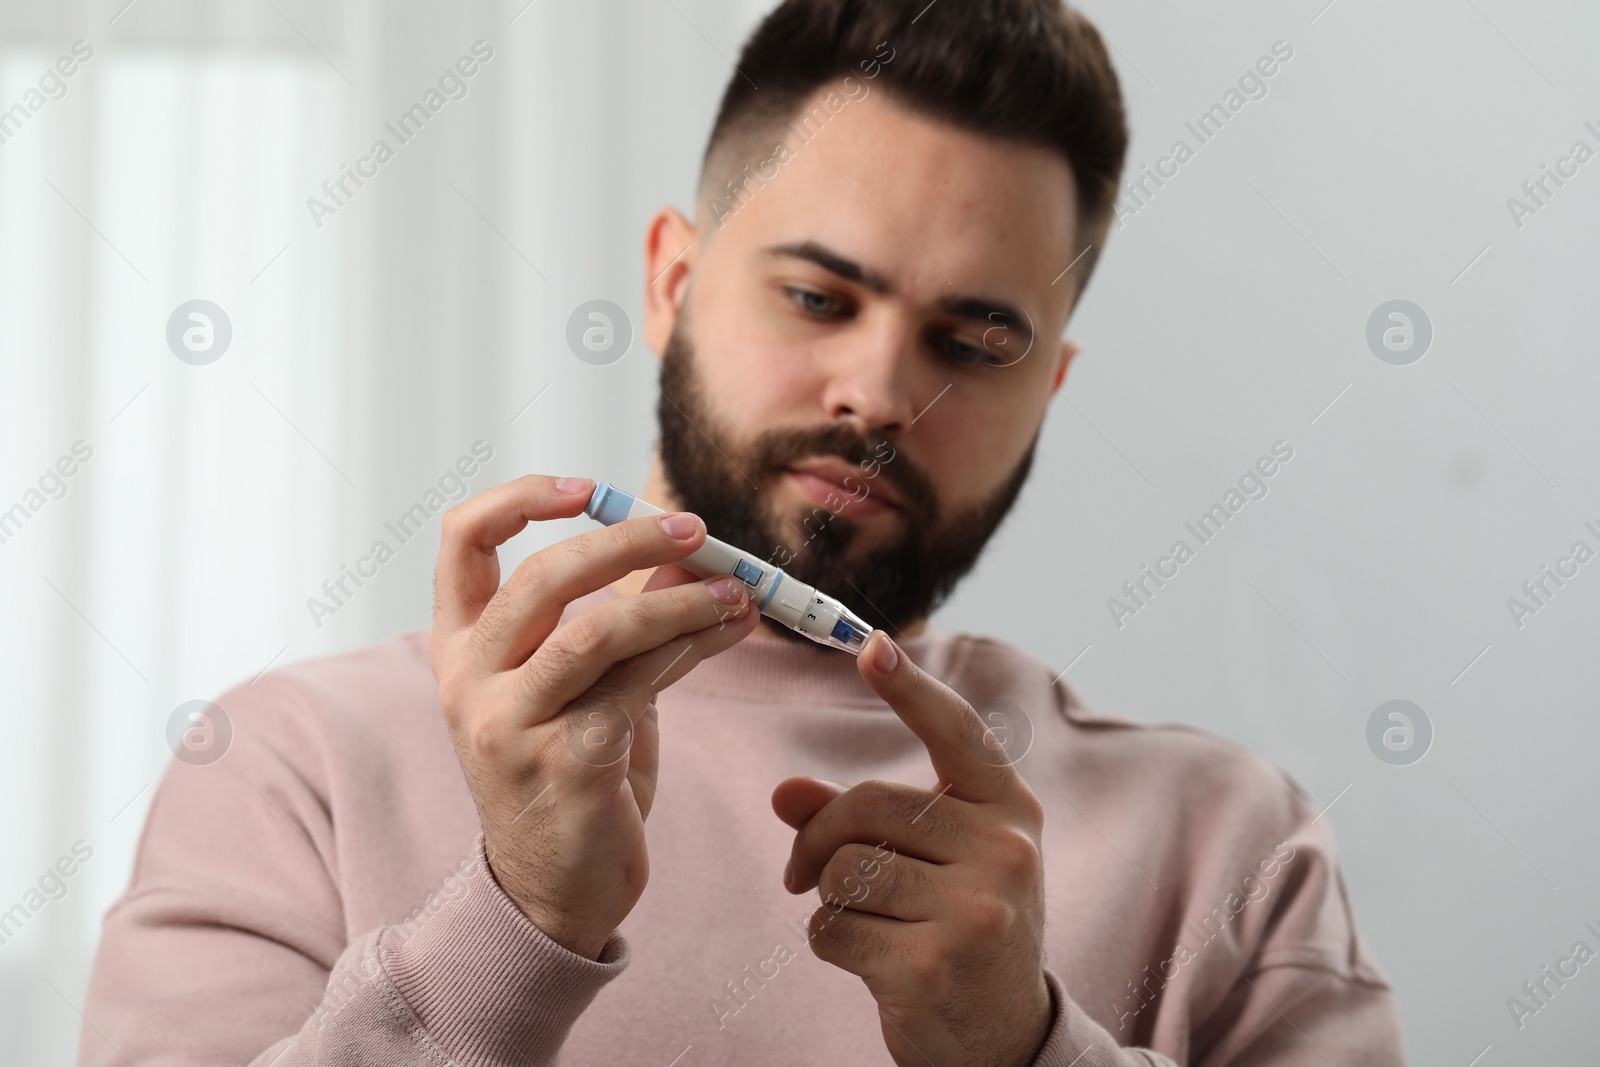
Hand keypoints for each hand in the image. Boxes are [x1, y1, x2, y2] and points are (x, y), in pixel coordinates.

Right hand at [431, 475, 759, 958]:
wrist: (556, 889)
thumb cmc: (571, 774)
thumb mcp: (585, 684)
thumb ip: (621, 616)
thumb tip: (683, 550)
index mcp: (461, 649)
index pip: (461, 541)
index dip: (520, 498)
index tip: (587, 487)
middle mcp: (471, 682)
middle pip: (542, 576)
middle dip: (627, 540)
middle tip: (694, 529)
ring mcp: (511, 724)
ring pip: (597, 629)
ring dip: (678, 600)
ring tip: (736, 589)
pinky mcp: (568, 761)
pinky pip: (638, 682)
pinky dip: (692, 645)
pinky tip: (729, 630)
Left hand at [772, 631, 1051, 1066]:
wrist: (1003, 1038)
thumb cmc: (961, 926)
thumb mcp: (932, 862)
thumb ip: (862, 818)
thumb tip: (782, 792)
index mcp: (1010, 809)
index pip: (958, 734)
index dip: (911, 690)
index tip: (871, 646)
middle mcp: (1005, 851)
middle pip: (868, 805)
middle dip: (817, 836)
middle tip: (798, 872)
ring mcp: (976, 910)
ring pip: (844, 868)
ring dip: (827, 898)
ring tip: (858, 921)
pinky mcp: (934, 966)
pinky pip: (834, 928)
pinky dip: (829, 942)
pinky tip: (867, 961)